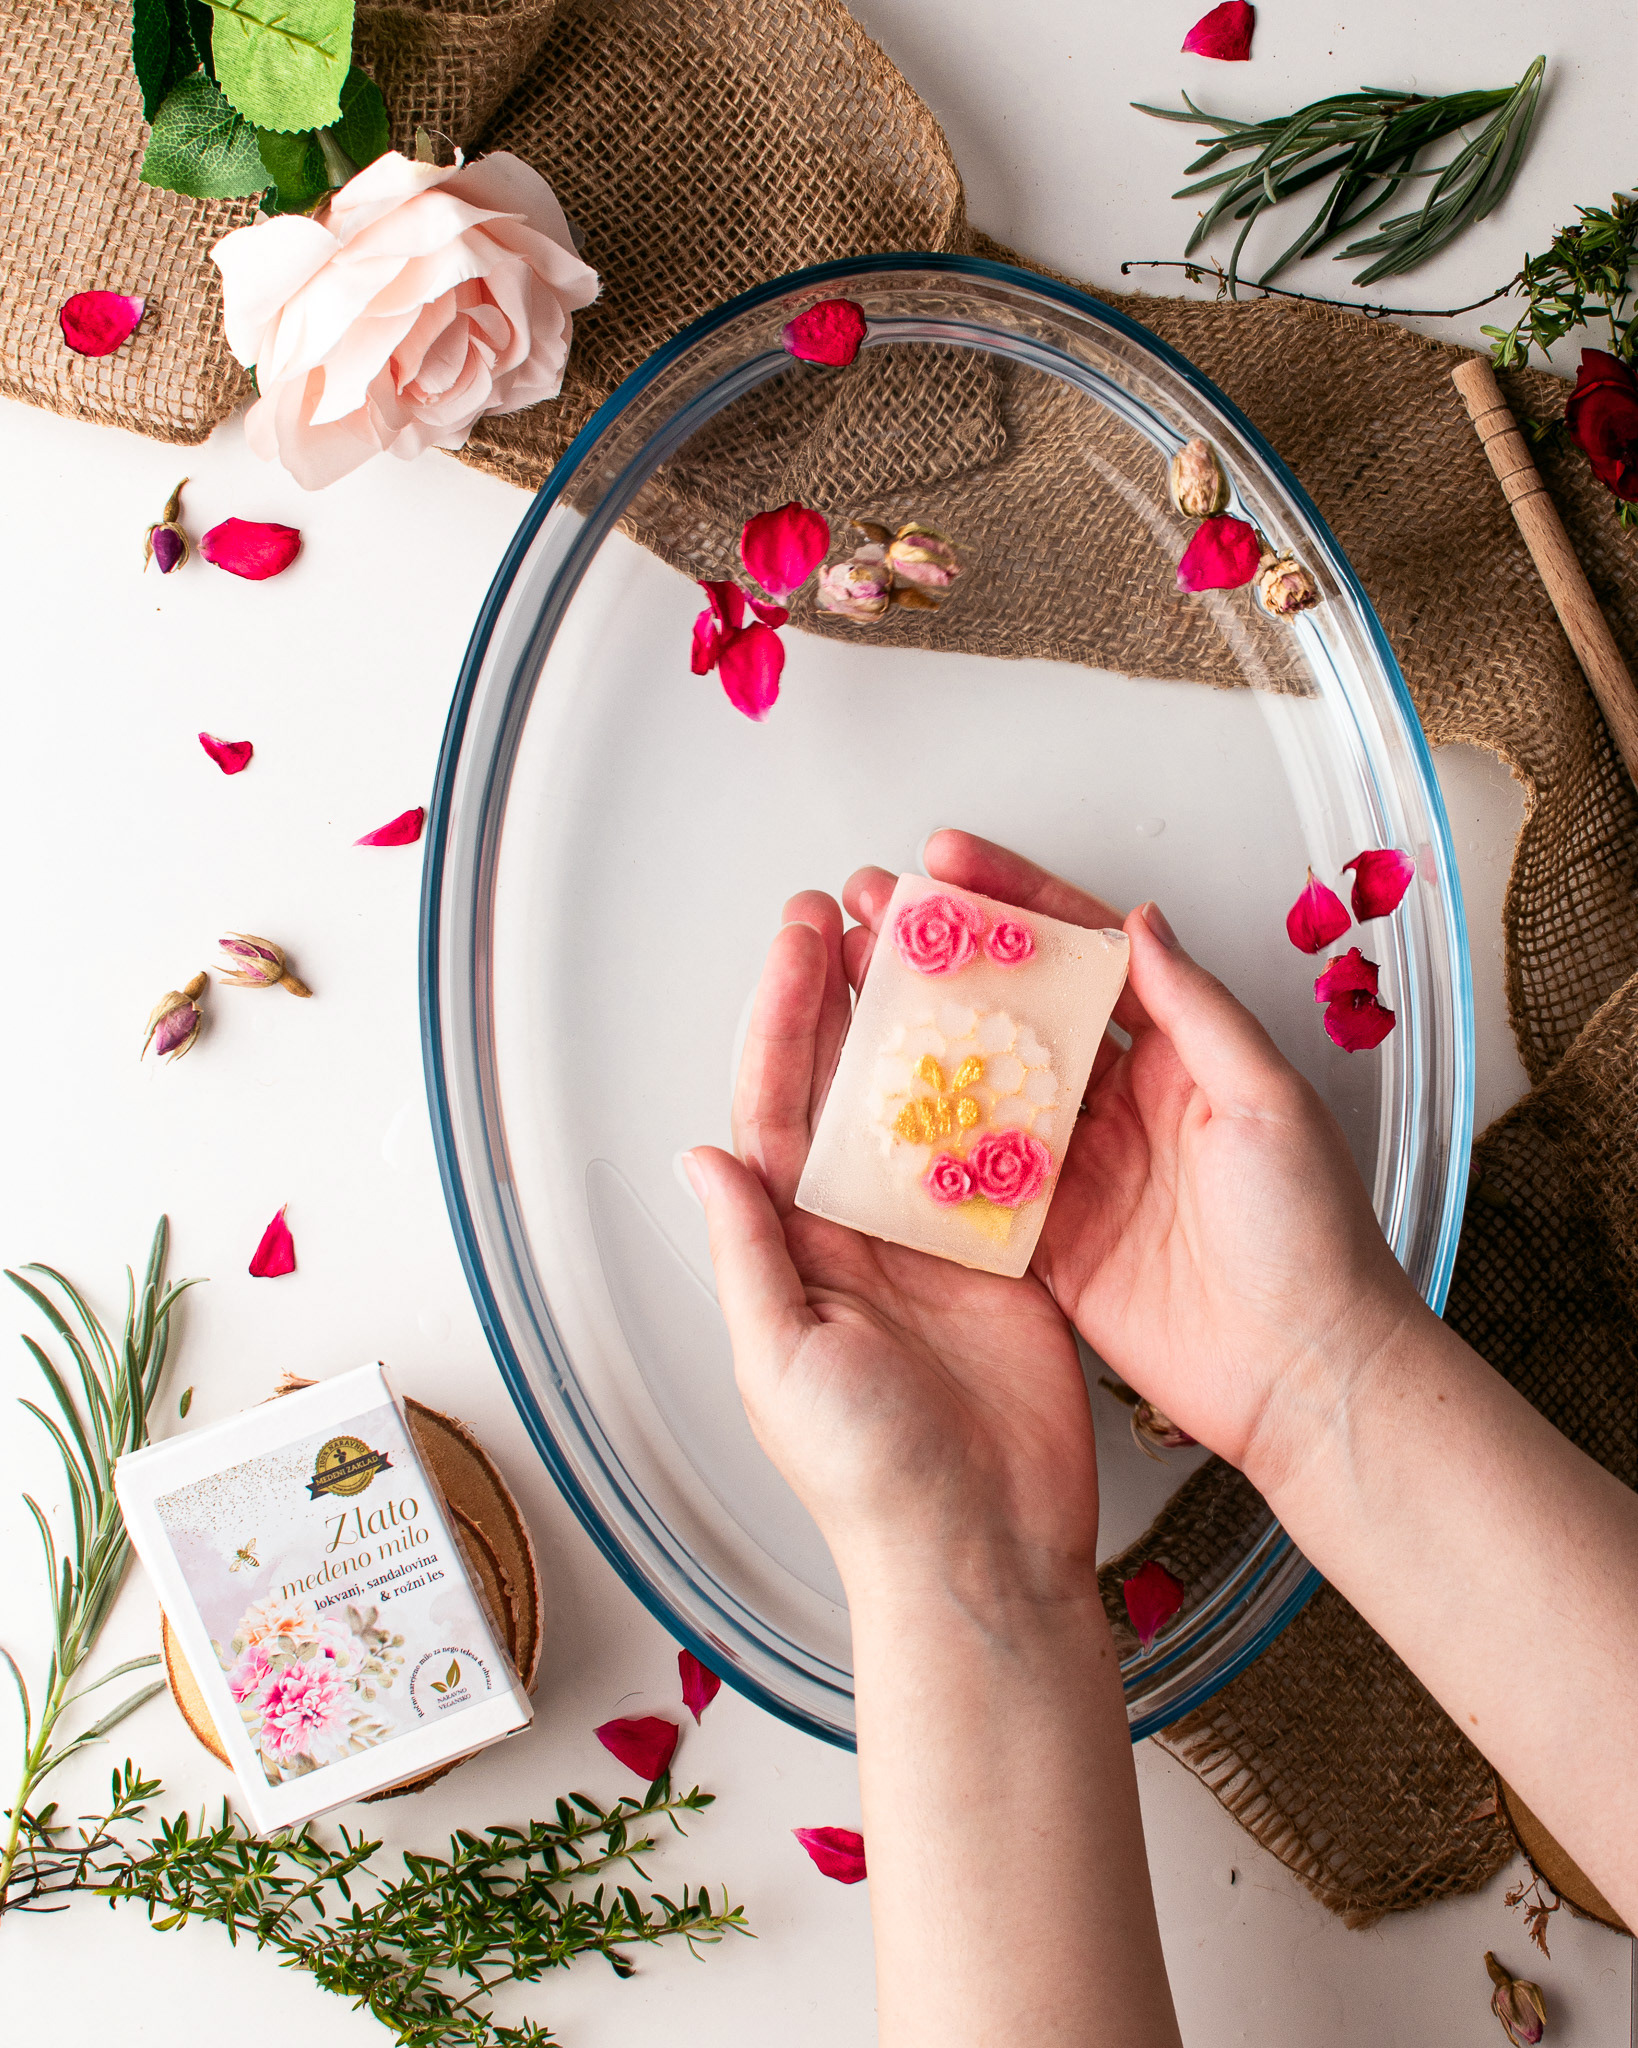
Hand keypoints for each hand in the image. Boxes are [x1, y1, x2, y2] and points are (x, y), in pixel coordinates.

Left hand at [686, 889, 1097, 1591]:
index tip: (802, 939)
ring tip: (936, 946)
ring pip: (925, 1107)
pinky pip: (1001, 1159)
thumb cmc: (868, 1480)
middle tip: (865, 910)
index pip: (776, 1109)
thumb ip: (748, 1254)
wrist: (979, 1554)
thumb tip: (704, 1155)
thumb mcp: (782, 1364)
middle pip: (847, 1089)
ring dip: (927, 1027)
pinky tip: (1012, 1033)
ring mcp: (934, 1243)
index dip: (784, 1017)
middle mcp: (855, 1234)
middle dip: (850, 995)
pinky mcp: (1007, 1261)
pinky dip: (1007, 1094)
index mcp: (792, 1248)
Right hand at [845, 833, 1430, 1494]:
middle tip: (872, 913)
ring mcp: (1074, 1169)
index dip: (1014, 902)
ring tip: (848, 990)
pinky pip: (970, 1186)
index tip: (949, 864)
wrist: (1306, 1376)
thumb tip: (1139, 920)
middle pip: (1013, 1010)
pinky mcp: (1047, 1241)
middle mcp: (1116, 1101)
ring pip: (979, 1088)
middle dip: (941, 957)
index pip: (1081, 952)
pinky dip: (921, 1152)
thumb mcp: (1267, 1100)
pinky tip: (867, 1115)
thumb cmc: (1313, 1235)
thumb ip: (1196, 1009)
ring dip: (917, 1042)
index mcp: (1175, 1052)